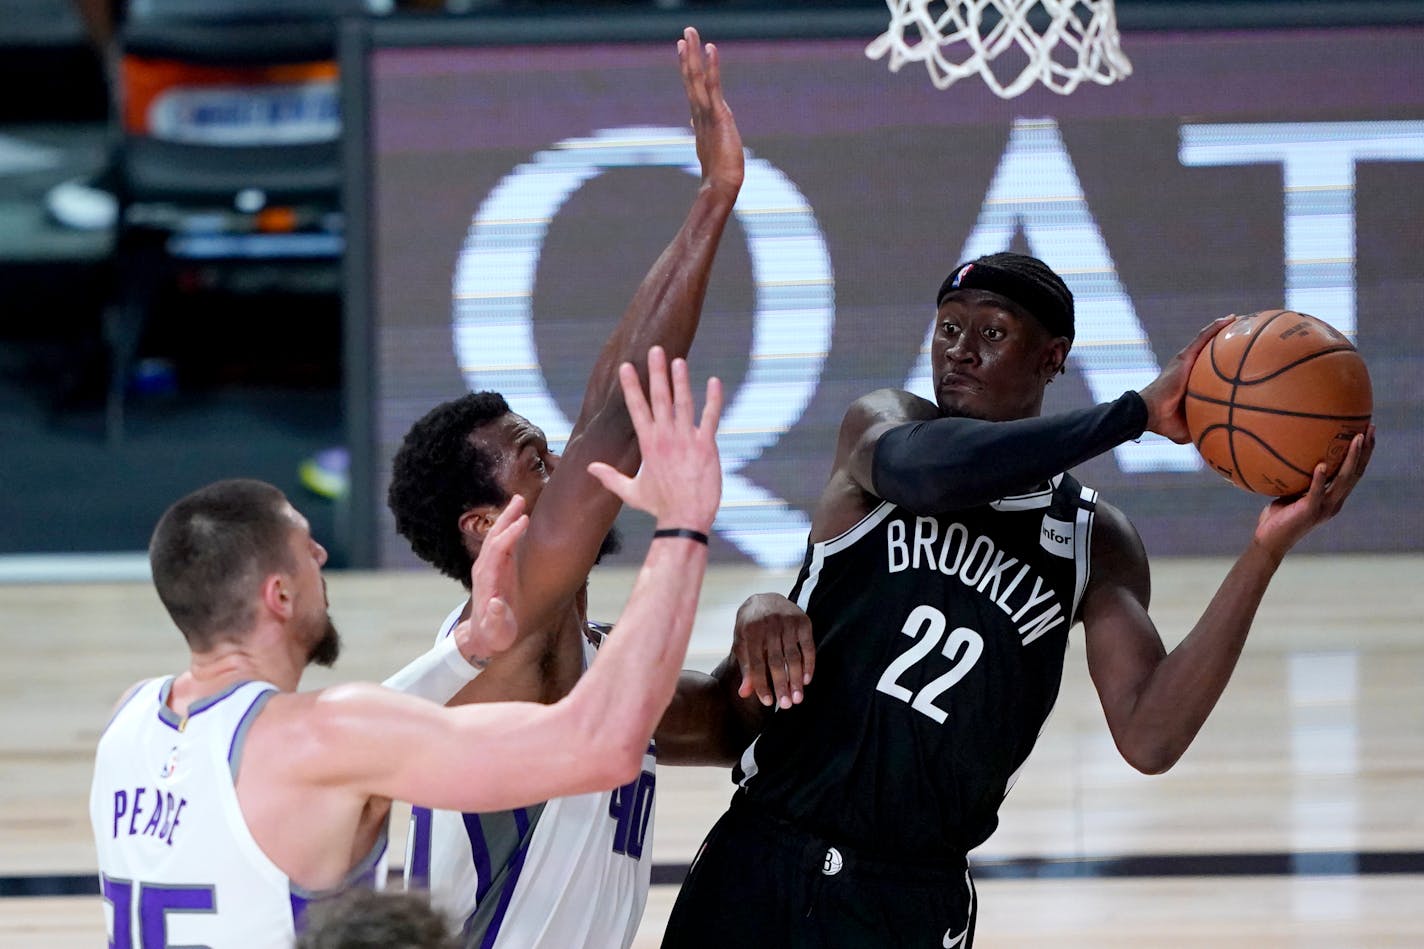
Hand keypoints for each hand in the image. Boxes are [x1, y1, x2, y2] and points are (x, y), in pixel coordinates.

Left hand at [456, 494, 528, 664]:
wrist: (482, 636)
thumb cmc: (494, 635)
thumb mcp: (496, 631)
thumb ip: (496, 618)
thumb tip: (496, 604)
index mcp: (487, 581)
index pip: (498, 551)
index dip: (510, 535)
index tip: (524, 520)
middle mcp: (484, 569)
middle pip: (494, 537)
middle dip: (506, 518)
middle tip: (521, 499)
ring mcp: (488, 567)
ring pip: (496, 537)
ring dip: (507, 518)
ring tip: (520, 501)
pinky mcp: (494, 568)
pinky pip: (500, 543)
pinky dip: (508, 528)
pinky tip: (517, 518)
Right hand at [588, 346, 723, 530]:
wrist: (685, 520)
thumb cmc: (660, 507)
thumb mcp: (631, 492)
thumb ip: (610, 477)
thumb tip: (590, 468)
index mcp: (648, 445)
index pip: (637, 408)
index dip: (632, 386)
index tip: (627, 367)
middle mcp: (665, 438)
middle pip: (659, 398)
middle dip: (656, 373)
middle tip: (655, 350)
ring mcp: (686, 440)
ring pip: (683, 403)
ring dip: (681, 380)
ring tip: (679, 360)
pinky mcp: (706, 446)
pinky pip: (711, 417)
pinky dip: (714, 399)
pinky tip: (715, 382)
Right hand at [678, 27, 743, 199]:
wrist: (721, 187)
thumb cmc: (720, 174)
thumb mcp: (712, 148)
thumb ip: (705, 132)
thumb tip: (694, 122)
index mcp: (701, 120)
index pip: (693, 90)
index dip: (688, 70)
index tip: (685, 52)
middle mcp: (700, 113)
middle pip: (691, 79)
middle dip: (688, 56)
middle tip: (685, 34)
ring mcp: (707, 113)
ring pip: (697, 79)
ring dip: (693, 54)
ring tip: (690, 33)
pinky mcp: (717, 115)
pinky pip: (712, 86)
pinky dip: (711, 66)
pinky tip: (710, 49)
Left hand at [733, 593, 814, 708]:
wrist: (765, 599)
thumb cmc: (751, 627)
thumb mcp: (742, 644)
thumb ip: (745, 668)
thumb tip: (744, 694)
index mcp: (750, 632)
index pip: (755, 663)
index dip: (761, 684)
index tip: (768, 702)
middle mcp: (769, 626)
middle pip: (776, 661)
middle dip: (781, 685)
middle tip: (786, 705)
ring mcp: (787, 622)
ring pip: (793, 656)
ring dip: (796, 679)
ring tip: (798, 698)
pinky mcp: (803, 621)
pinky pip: (808, 646)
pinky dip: (809, 664)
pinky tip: (807, 680)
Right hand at [1139, 315, 1234, 442]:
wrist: (1149, 414)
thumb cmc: (1167, 422)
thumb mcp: (1192, 425)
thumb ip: (1207, 426)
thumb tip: (1225, 438)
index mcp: (1193, 382)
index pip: (1213, 367)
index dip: (1228, 360)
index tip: (1246, 357)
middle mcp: (1190, 367)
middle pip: (1212, 349)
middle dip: (1229, 340)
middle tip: (1249, 332)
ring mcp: (1187, 361)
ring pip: (1209, 339)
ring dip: (1225, 328)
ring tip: (1243, 319)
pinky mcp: (1183, 357)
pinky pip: (1203, 338)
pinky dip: (1216, 328)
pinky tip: (1232, 319)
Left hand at [1252, 425, 1374, 558]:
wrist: (1270, 541)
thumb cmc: (1279, 517)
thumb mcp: (1293, 492)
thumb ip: (1301, 478)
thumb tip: (1295, 453)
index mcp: (1334, 498)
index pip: (1354, 473)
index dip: (1364, 453)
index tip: (1368, 431)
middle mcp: (1335, 502)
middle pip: (1356, 473)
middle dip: (1365, 450)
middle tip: (1371, 429)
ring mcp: (1324, 507)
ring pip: (1343, 480)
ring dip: (1351, 459)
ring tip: (1356, 439)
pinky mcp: (1309, 511)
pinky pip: (1315, 492)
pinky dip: (1319, 479)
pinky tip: (1321, 465)